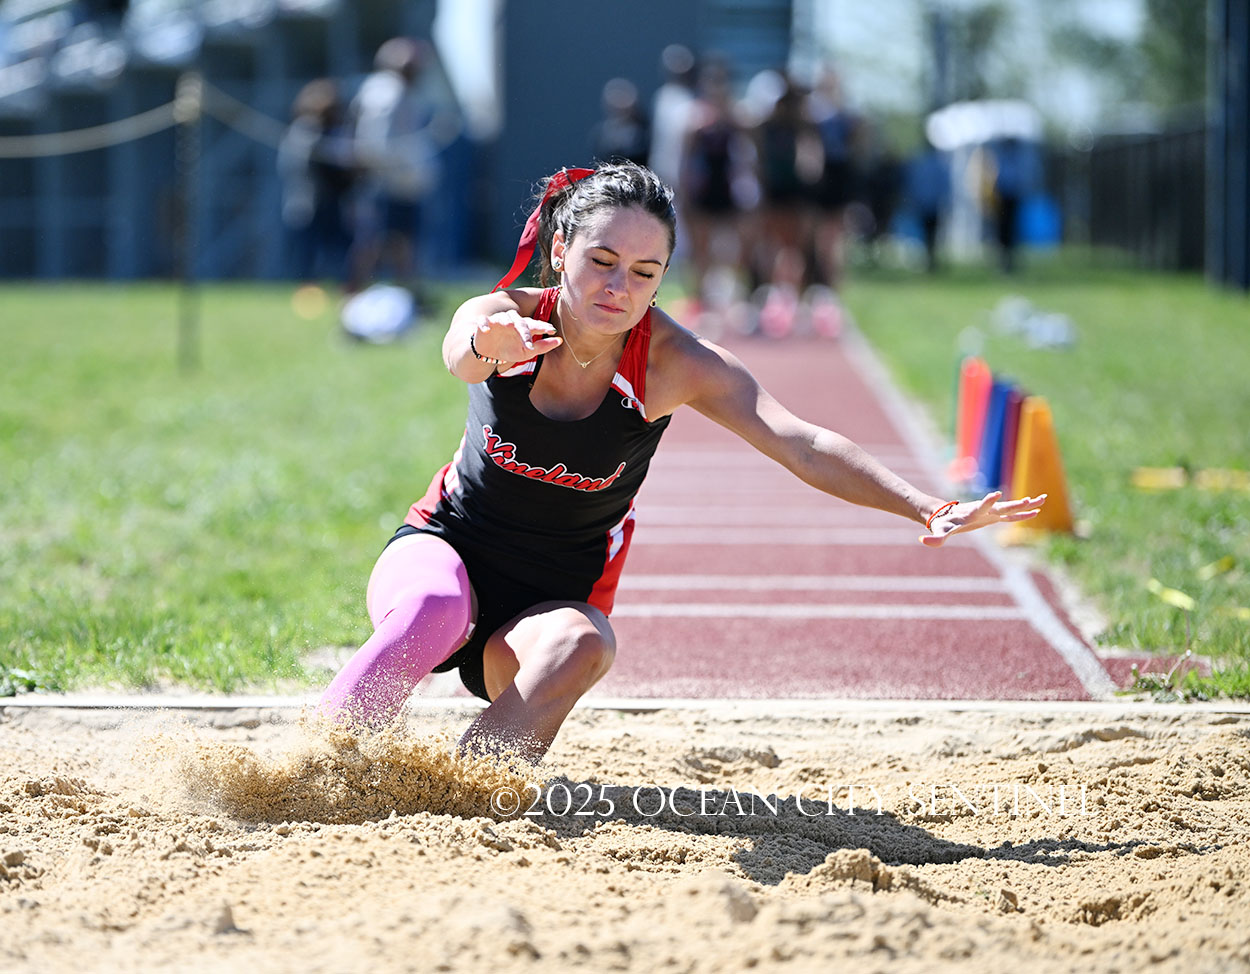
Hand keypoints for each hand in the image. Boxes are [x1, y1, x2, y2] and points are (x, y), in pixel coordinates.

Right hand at [474, 310, 561, 363]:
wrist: (489, 353)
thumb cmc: (510, 349)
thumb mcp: (527, 351)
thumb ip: (543, 346)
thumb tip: (560, 340)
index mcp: (523, 327)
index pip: (534, 325)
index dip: (542, 327)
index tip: (551, 330)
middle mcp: (511, 321)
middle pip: (519, 321)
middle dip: (524, 329)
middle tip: (529, 339)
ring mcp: (497, 321)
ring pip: (502, 317)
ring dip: (505, 320)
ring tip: (509, 325)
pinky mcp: (484, 324)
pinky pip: (483, 321)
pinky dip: (484, 324)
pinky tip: (487, 329)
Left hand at [920, 491, 1045, 547]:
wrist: (945, 514)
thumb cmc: (943, 524)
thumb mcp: (939, 532)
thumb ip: (934, 538)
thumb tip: (922, 542)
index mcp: (973, 513)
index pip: (982, 507)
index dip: (988, 501)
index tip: (996, 495)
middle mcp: (985, 510)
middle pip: (1002, 506)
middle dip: (1015, 504)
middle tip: (1029, 500)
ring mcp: (991, 512)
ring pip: (1011, 508)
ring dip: (1026, 505)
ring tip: (1043, 499)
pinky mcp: (994, 516)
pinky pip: (1012, 515)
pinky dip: (1023, 513)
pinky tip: (1037, 511)